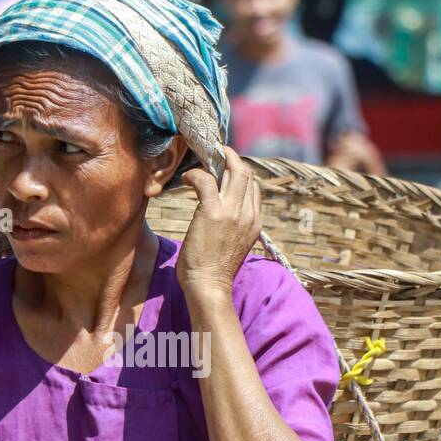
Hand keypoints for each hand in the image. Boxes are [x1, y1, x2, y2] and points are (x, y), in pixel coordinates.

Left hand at [175, 146, 260, 297]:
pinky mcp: (212, 212)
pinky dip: (195, 174)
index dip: (239, 173)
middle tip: (214, 153)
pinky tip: (186, 179)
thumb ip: (234, 226)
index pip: (253, 186)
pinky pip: (206, 181)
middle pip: (246, 173)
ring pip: (233, 171)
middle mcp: (248, 214)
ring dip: (216, 159)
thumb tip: (222, 215)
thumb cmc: (214, 270)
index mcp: (254, 222)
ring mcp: (232, 212)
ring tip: (201, 159)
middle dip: (231, 158)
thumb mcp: (234, 245)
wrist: (209, 286)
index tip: (223, 169)